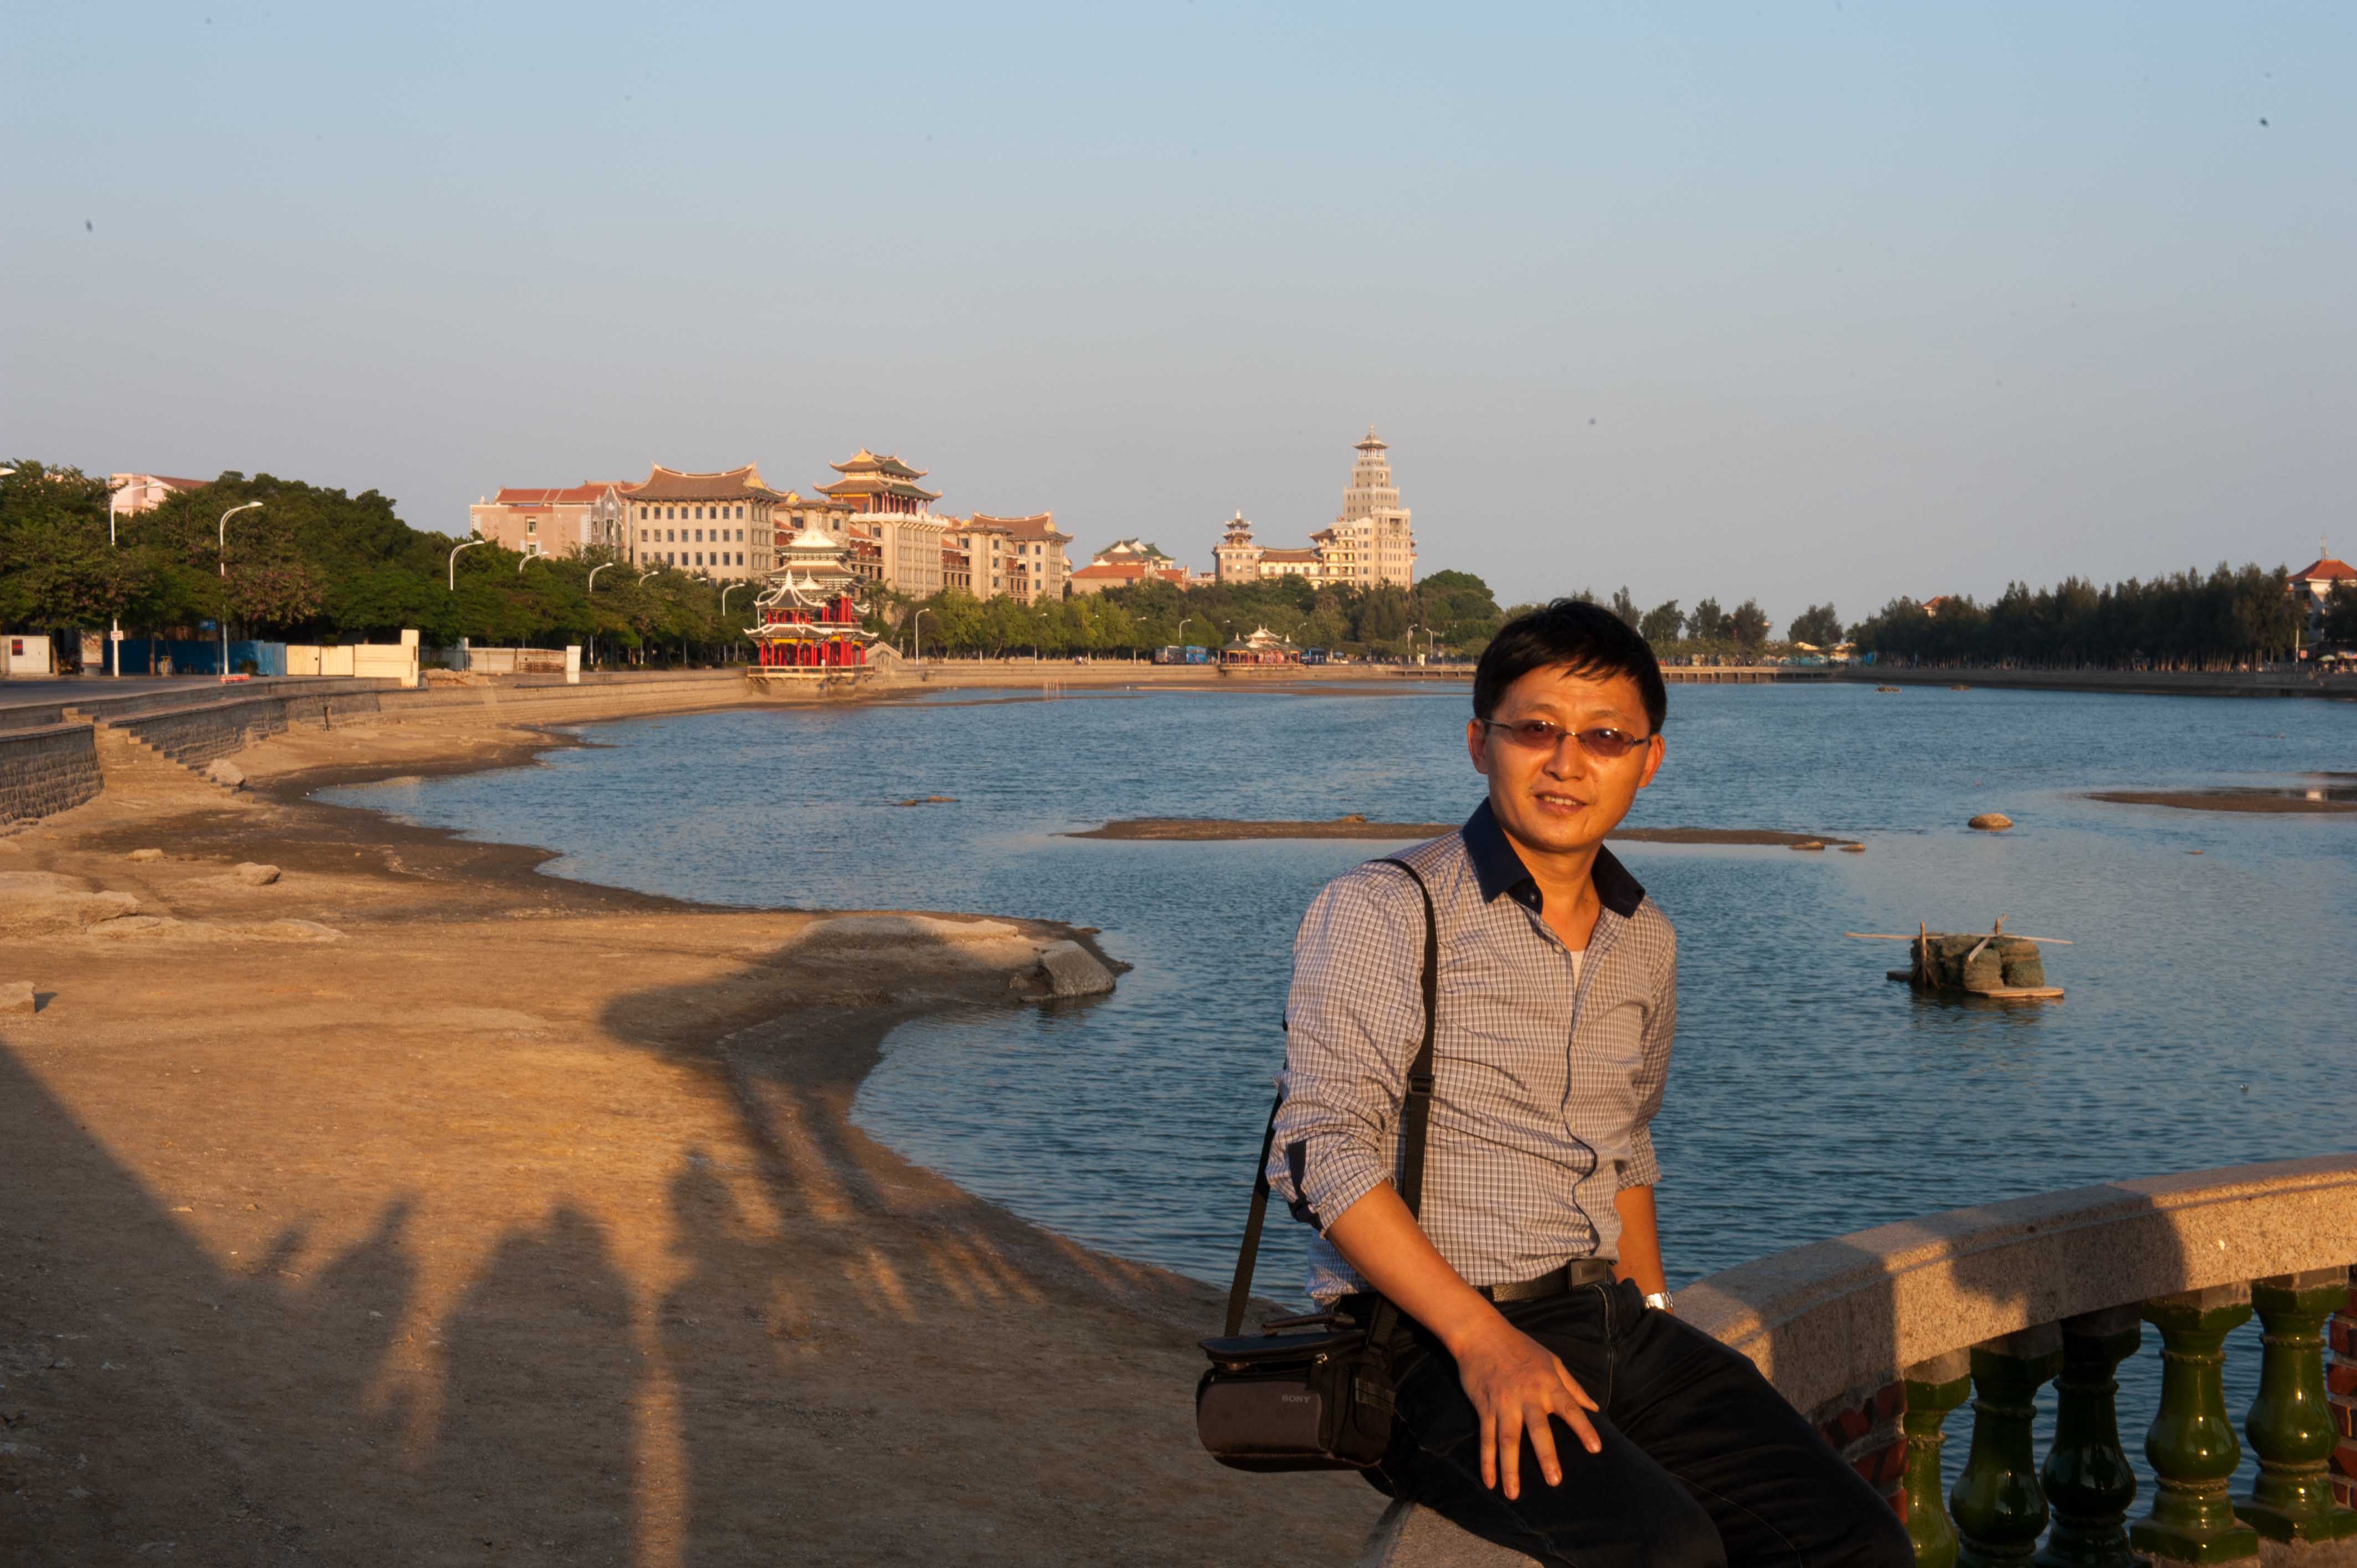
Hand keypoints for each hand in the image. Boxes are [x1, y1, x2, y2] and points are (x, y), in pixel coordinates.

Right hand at [1449, 1317, 1602, 1498]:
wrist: (1481, 1334)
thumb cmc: (1520, 1346)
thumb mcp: (1552, 1361)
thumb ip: (1572, 1386)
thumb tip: (1595, 1408)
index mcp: (1548, 1384)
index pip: (1570, 1409)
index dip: (1583, 1428)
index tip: (1595, 1449)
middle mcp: (1527, 1397)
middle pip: (1537, 1430)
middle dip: (1546, 1456)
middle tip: (1554, 1481)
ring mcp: (1503, 1404)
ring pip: (1507, 1440)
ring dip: (1510, 1468)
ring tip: (1514, 1494)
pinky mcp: (1484, 1407)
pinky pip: (1485, 1438)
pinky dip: (1487, 1461)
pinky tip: (1491, 1482)